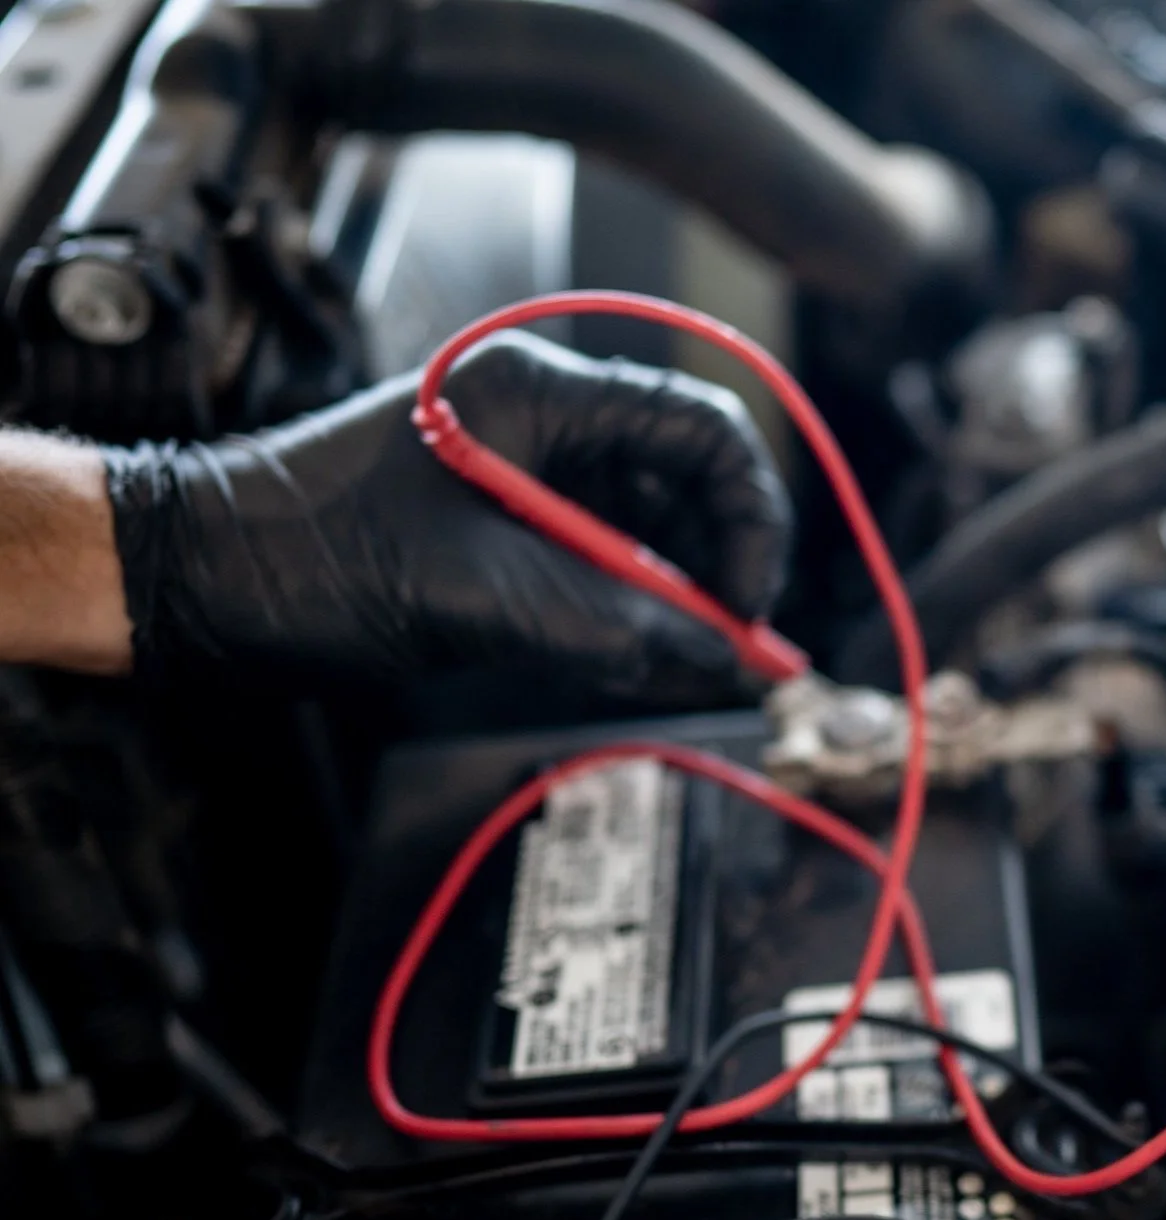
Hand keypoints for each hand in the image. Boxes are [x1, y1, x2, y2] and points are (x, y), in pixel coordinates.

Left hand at [102, 332, 791, 701]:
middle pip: (685, 483)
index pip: (699, 431)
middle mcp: (542, 420)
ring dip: (673, 598)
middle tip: (729, 645)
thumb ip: (616, 628)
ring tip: (675, 662)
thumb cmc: (308, 559)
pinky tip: (632, 658)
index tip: (747, 601)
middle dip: (717, 565)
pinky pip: (600, 562)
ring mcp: (524, 472)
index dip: (748, 517)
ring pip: (648, 529)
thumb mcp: (483, 599)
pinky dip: (627, 613)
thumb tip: (720, 656)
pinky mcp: (504, 525)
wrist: (200, 580)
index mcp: (538, 393)